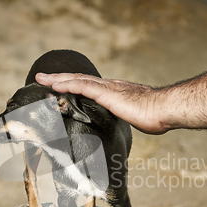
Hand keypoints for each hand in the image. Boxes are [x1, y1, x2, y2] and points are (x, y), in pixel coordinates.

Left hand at [36, 73, 167, 133]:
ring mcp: (108, 88)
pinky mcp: (107, 93)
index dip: (74, 84)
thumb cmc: (156, 116)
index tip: (61, 86)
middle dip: (60, 78)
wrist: (164, 109)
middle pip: (80, 79)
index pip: (90, 85)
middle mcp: (110, 86)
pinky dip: (67, 84)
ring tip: (42, 79)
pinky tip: (55, 85)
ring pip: (77, 79)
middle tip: (43, 78)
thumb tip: (123, 129)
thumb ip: (126, 119)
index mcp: (116, 92)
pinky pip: (83, 86)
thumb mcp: (137, 117)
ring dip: (58, 79)